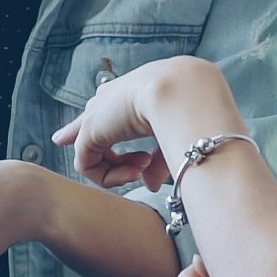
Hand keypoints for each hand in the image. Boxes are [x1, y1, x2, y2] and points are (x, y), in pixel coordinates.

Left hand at [56, 56, 225, 188]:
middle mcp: (112, 99)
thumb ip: (158, 162)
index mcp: (132, 91)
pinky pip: (86, 165)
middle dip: (95, 150)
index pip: (109, 112)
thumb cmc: (189, 107)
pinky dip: (109, 178)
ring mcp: (98, 113)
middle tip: (137, 173)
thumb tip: (149, 185)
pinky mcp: (89, 129)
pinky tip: (134, 173)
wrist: (183, 92)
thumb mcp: (173, 136)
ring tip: (141, 170)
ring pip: (92, 153)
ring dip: (118, 171)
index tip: (118, 154)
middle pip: (89, 125)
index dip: (104, 133)